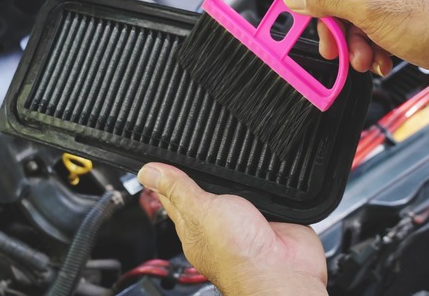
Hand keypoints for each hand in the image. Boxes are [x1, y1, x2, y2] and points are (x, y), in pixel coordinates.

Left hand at [137, 163, 327, 294]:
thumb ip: (177, 189)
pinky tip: (261, 183)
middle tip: (204, 159)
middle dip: (206, 173)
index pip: (172, 196)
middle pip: (204, 189)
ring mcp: (244, 220)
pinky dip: (264, 185)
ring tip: (236, 172)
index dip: (165, 176)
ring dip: (237, 179)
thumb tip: (147, 173)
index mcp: (192, 226)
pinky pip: (263, 193)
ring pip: (235, 189)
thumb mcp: (199, 210)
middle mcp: (217, 225)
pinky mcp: (269, 216)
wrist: (282, 270)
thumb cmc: (238, 256)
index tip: (160, 157)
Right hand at [282, 0, 428, 99]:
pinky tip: (381, 61)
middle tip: (329, 44)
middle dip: (338, 23)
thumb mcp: (372, 10)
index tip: (293, 2)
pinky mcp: (417, 12)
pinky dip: (375, 45)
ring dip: (356, 41)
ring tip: (362, 59)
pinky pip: (381, 24)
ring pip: (363, 12)